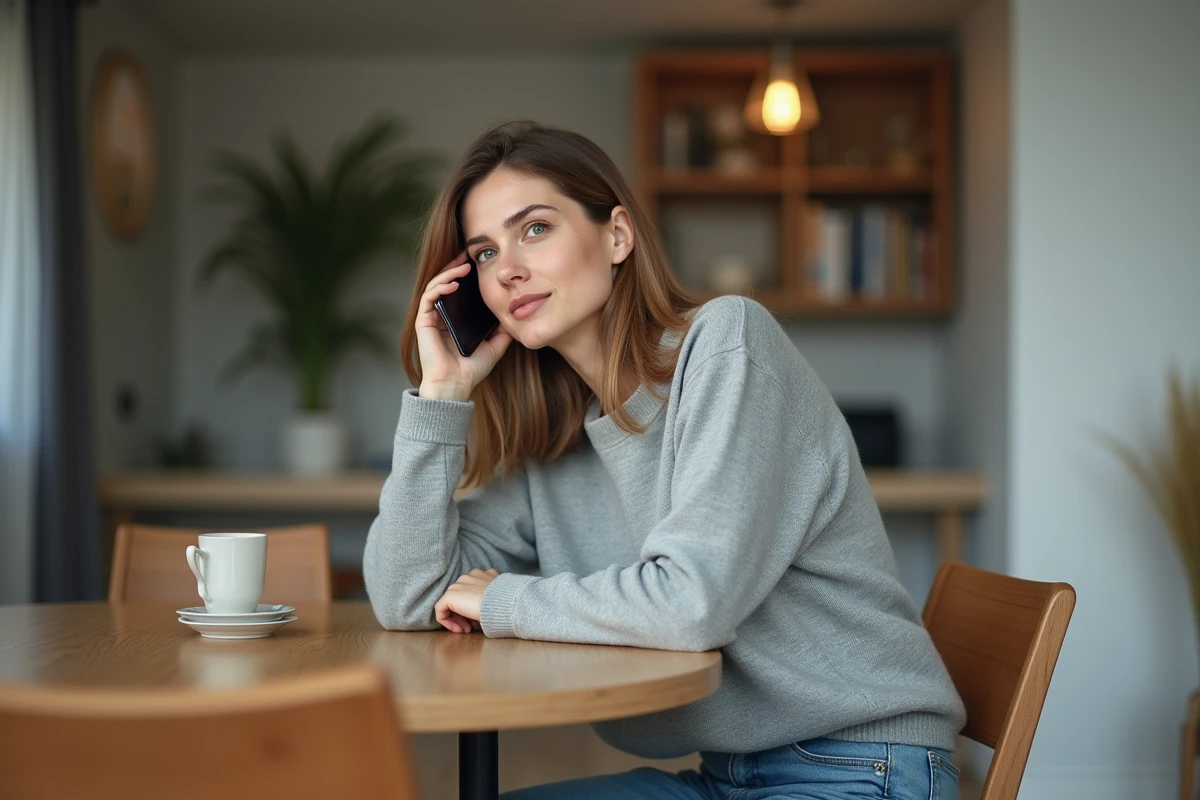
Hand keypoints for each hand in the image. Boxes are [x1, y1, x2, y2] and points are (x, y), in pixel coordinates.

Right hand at [415, 253, 512, 400]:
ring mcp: (430, 319)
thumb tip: (513, 315)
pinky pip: (429, 298)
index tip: (476, 263)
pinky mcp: (422, 322)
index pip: (457, 292)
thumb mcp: (494, 347)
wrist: (455, 386)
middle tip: (467, 253)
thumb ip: (501, 332)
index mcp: (453, 321)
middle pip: (444, 284)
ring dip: (448, 273)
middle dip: (455, 267)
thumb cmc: (470, 370)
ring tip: (463, 266)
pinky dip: (440, 287)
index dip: (464, 275)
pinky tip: (454, 284)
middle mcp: (440, 317)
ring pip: (435, 286)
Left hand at [434, 569, 499, 633]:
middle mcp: (468, 576)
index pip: (471, 591)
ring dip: (458, 619)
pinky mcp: (450, 595)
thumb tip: (476, 613)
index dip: (473, 607)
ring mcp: (457, 584)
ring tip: (468, 629)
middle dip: (464, 614)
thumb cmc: (504, 604)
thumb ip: (485, 600)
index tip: (478, 620)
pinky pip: (441, 609)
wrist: (503, 603)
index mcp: (481, 575)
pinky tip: (460, 629)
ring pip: (451, 603)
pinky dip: (447, 621)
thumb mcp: (496, 599)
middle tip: (472, 627)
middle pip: (460, 597)